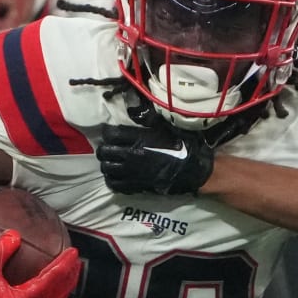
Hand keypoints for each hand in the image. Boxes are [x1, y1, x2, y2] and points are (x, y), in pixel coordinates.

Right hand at [0, 230, 81, 297]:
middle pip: (58, 295)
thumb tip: (15, 233)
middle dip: (70, 277)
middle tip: (76, 260)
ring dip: (62, 288)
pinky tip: (51, 287)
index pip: (51, 281)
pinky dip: (51, 297)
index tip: (74, 252)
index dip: (64, 265)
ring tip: (69, 272)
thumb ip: (0, 250)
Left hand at [96, 123, 214, 195]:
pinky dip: (112, 180)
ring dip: (107, 164)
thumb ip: (148, 122)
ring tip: (112, 162)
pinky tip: (116, 176)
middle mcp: (131, 155)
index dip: (107, 131)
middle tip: (109, 147)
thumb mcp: (167, 127)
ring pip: (107, 168)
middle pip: (104, 151)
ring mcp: (132, 172)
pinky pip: (115, 184)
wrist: (194, 169)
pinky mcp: (136, 185)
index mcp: (139, 138)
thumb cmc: (183, 145)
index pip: (111, 134)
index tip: (109, 131)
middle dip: (104, 148)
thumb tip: (134, 112)